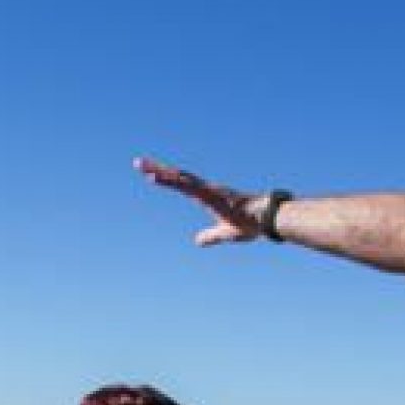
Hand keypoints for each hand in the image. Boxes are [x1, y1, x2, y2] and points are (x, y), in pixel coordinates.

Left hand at [135, 156, 265, 246]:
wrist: (266, 219)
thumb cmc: (249, 223)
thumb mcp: (224, 234)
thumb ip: (210, 236)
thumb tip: (197, 242)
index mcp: (206, 197)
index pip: (181, 185)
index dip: (166, 179)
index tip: (150, 173)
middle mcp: (204, 190)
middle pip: (176, 177)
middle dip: (157, 169)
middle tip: (138, 162)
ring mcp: (206, 190)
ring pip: (179, 179)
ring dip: (160, 172)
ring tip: (142, 166)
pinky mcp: (209, 194)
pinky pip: (186, 186)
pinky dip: (170, 181)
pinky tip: (155, 177)